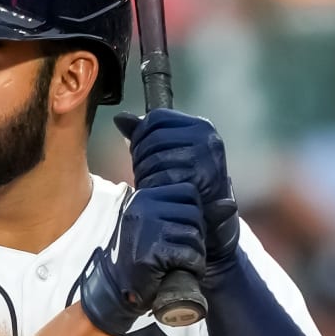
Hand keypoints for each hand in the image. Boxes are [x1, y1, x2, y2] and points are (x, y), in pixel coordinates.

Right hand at [77, 177, 204, 335]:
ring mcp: (145, 229)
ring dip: (197, 253)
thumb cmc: (146, 258)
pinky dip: (194, 266)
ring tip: (185, 263)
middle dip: (197, 236)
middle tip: (185, 253)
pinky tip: (185, 272)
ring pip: (194, 234)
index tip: (184, 233)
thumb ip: (194, 214)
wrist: (121, 290)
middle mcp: (143, 208)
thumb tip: (230, 205)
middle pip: (194, 213)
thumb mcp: (164, 228)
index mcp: (145, 197)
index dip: (195, 214)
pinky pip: (188, 254)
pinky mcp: (150, 253)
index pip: (189, 192)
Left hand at [122, 107, 238, 286]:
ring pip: (154, 158)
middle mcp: (205, 137)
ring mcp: (204, 157)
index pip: (157, 118)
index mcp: (200, 126)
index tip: (138, 151)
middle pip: (153, 137)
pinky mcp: (199, 178)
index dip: (139, 133)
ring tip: (151, 184)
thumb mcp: (171, 154)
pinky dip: (153, 187)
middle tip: (143, 172)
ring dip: (145, 173)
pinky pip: (161, 178)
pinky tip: (156, 193)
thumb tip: (121, 119)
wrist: (213, 218)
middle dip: (140, 156)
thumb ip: (147, 136)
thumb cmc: (188, 183)